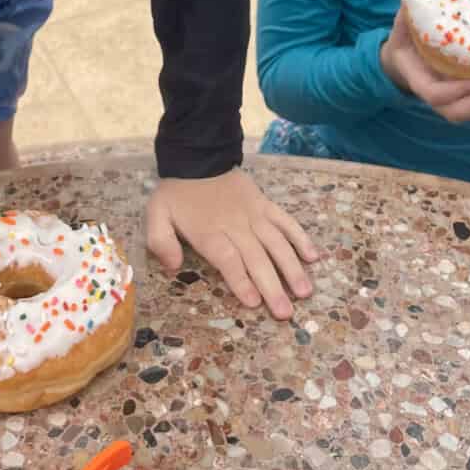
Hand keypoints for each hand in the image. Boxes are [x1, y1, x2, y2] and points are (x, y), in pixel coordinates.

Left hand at [146, 168, 318, 320]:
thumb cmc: (178, 193)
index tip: (254, 302)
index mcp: (209, 231)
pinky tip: (313, 257)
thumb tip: (172, 266)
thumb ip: (161, 241)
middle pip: (256, 257)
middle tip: (285, 312)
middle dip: (272, 286)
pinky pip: (286, 221)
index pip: (228, 259)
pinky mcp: (265, 204)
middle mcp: (235, 225)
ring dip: (291, 267)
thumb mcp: (156, 214)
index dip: (241, 280)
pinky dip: (300, 237)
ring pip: (276, 242)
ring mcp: (254, 214)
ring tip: (304, 291)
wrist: (198, 156)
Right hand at [380, 11, 469, 123]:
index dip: (452, 92)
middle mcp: (439, 94)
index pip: (434, 95)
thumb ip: (407, 16)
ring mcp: (455, 98)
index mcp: (420, 80)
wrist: (407, 58)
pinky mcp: (469, 95)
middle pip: (457, 113)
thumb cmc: (407, 42)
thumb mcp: (402, 28)